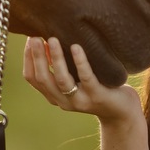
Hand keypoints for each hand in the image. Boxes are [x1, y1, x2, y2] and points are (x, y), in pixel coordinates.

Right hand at [23, 37, 143, 126]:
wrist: (121, 112)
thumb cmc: (97, 87)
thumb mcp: (74, 78)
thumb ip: (61, 66)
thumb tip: (47, 40)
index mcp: (54, 96)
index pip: (32, 78)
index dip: (28, 59)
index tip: (29, 39)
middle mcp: (63, 101)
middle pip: (43, 79)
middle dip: (37, 56)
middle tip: (35, 37)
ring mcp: (80, 100)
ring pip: (62, 80)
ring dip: (55, 58)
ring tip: (51, 39)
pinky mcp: (97, 96)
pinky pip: (86, 78)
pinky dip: (80, 62)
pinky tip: (76, 47)